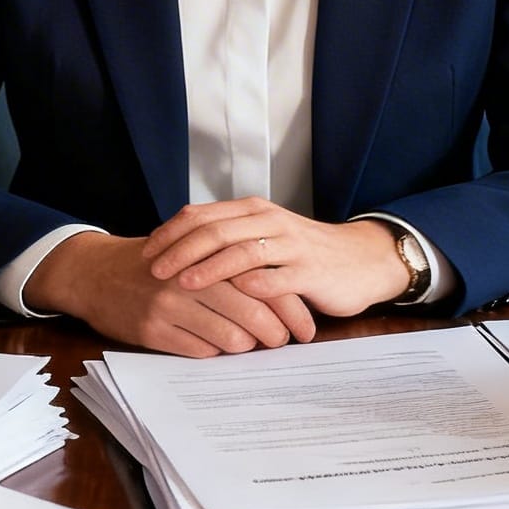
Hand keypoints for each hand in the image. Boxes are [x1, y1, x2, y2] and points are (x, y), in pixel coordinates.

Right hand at [25, 231, 316, 358]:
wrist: (98, 273)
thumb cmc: (156, 262)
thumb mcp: (194, 252)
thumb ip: (232, 266)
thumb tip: (281, 296)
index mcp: (207, 253)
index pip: (263, 282)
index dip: (290, 308)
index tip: (305, 327)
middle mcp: (191, 278)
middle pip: (252, 312)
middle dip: (277, 334)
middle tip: (285, 343)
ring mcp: (170, 306)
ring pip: (229, 338)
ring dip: (248, 347)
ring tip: (253, 345)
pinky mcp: (152, 331)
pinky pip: (199, 352)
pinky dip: (215, 353)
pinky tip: (218, 347)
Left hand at [139, 200, 410, 319]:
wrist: (361, 260)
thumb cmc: (304, 253)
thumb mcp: (264, 236)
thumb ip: (230, 237)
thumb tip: (179, 247)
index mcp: (254, 211)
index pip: (202, 214)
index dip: (171, 232)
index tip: (146, 252)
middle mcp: (270, 222)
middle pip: (216, 230)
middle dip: (180, 251)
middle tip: (154, 270)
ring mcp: (291, 246)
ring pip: (242, 251)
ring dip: (209, 268)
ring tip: (183, 283)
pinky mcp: (310, 272)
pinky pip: (277, 278)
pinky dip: (252, 286)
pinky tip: (233, 297)